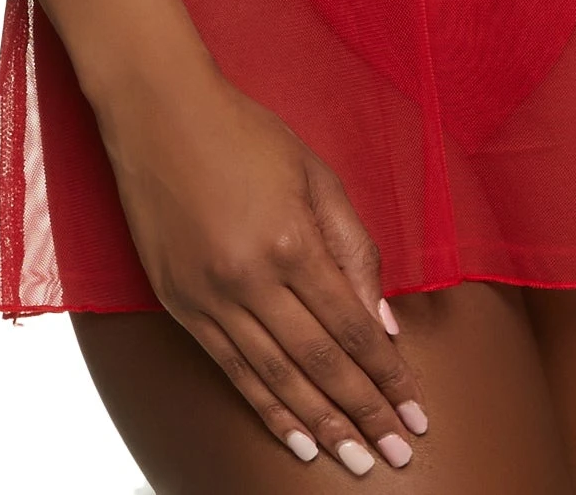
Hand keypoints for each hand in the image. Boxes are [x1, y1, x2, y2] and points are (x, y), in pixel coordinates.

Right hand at [97, 68, 426, 473]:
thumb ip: (353, 248)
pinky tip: (294, 438)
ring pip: (275, 378)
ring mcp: (210, 297)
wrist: (160, 114)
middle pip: (320, 363)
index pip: (352, 327)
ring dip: (321, 425)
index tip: (415, 412)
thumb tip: (382, 322)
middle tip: (399, 455)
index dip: (387, 376)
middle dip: (364, 413)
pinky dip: (265, 408)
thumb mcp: (316, 175)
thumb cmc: (246, 134)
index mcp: (293, 241)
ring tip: (356, 461)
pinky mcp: (180, 305)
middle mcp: (251, 278)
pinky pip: (231, 370)